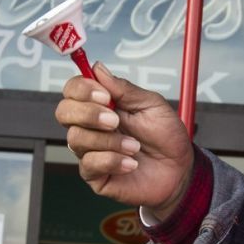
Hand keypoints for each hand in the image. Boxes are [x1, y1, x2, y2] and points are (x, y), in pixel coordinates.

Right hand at [54, 64, 193, 213]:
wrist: (179, 169)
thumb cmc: (165, 136)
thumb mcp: (152, 104)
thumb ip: (124, 88)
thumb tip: (98, 68)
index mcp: (101, 105)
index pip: (73, 90)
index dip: (82, 89)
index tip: (105, 96)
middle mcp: (90, 126)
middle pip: (63, 112)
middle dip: (88, 114)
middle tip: (115, 121)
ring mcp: (90, 150)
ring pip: (76, 139)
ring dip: (108, 141)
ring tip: (134, 146)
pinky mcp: (95, 174)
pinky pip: (88, 164)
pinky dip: (112, 161)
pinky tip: (130, 163)